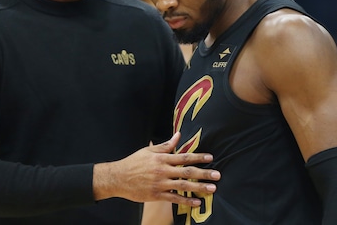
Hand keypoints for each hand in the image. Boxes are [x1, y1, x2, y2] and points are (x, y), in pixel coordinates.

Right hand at [93, 132, 219, 206]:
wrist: (118, 178)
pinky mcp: (156, 195)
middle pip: (187, 172)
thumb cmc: (134, 162)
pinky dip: (186, 200)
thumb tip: (178, 135)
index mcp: (162, 158)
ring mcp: (160, 184)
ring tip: (212, 189)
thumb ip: (166, 145)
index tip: (210, 157)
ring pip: (183, 186)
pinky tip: (197, 202)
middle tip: (218, 175)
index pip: (184, 156)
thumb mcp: (149, 151)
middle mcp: (163, 170)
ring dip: (199, 187)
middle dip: (204, 173)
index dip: (198, 157)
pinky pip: (174, 198)